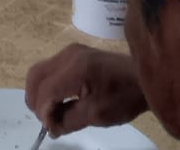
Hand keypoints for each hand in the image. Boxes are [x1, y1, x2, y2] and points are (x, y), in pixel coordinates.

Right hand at [24, 45, 146, 135]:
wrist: (143, 78)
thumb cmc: (124, 97)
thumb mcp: (96, 115)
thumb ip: (68, 120)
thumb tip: (49, 127)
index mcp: (75, 69)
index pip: (45, 90)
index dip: (43, 111)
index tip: (50, 128)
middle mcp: (68, 55)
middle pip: (36, 76)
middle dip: (35, 100)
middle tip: (45, 119)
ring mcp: (71, 51)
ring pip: (41, 70)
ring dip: (41, 92)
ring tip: (51, 111)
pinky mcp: (75, 53)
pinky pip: (51, 68)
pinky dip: (49, 84)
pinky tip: (59, 99)